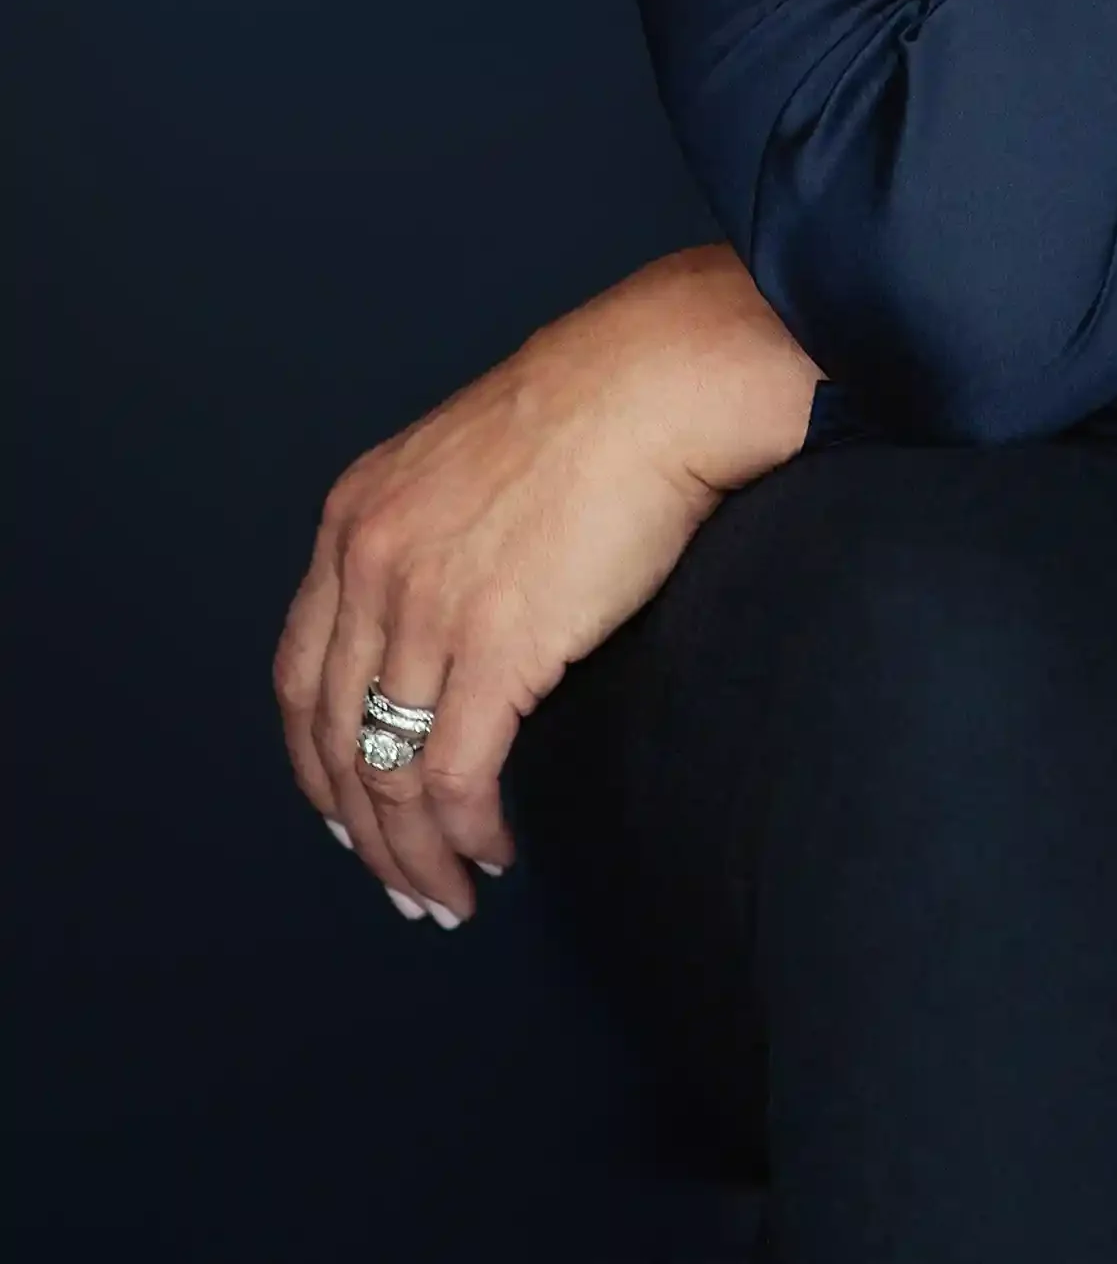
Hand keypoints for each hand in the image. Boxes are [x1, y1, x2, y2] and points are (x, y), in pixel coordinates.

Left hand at [273, 245, 817, 927]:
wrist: (659, 382)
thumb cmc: (593, 410)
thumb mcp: (461, 461)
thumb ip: (428, 540)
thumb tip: (444, 628)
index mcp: (354, 519)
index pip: (298, 676)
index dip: (316, 763)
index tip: (346, 816)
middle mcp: (370, 565)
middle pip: (335, 736)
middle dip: (363, 830)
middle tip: (400, 884)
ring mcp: (427, 608)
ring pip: (391, 770)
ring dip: (415, 851)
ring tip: (449, 893)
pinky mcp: (497, 646)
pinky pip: (458, 774)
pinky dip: (468, 830)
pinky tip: (495, 848)